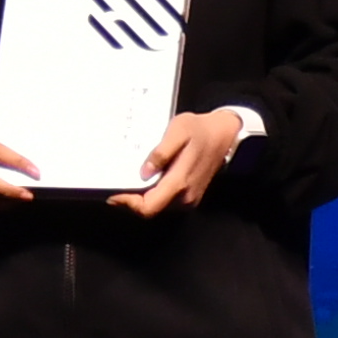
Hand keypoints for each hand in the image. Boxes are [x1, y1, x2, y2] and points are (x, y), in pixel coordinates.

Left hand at [112, 108, 251, 217]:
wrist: (224, 134)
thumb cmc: (200, 129)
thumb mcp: (178, 131)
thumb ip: (161, 153)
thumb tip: (144, 172)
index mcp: (180, 183)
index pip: (149, 206)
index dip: (128, 204)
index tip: (112, 195)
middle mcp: (184, 197)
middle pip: (150, 208)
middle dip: (131, 199)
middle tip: (115, 184)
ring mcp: (188, 199)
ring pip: (157, 205)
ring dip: (141, 196)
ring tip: (127, 178)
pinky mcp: (189, 197)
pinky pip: (165, 200)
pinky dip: (151, 193)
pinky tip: (145, 178)